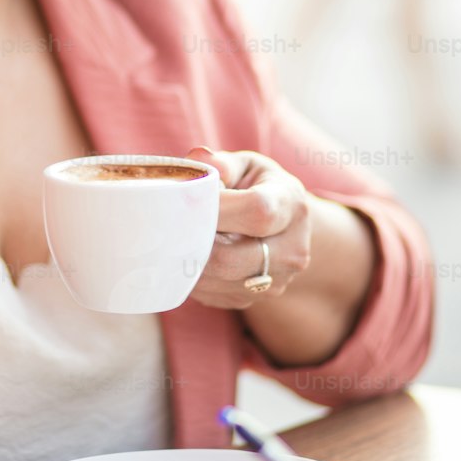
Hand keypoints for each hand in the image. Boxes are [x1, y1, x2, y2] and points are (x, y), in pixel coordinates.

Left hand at [186, 146, 312, 309]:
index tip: (188, 198)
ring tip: (176, 236)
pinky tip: (187, 254)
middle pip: (230, 258)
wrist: (282, 228)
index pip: (257, 212)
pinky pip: (210, 294)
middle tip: (168, 223)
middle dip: (193, 240)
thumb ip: (223, 164)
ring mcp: (274, 282)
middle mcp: (292, 250)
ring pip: (215, 280)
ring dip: (188, 260)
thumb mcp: (248, 166)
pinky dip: (191, 276)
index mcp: (291, 206)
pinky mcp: (251, 300)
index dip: (217, 208)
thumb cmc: (258, 188)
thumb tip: (198, 160)